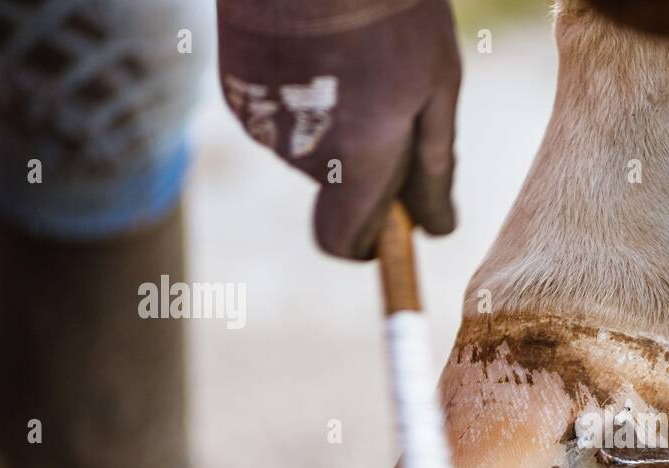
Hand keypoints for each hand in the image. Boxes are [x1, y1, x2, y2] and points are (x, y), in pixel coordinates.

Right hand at [217, 0, 460, 258]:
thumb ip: (434, 166)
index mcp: (354, 160)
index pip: (342, 243)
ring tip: (349, 59)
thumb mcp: (436, 84)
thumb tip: (437, 228)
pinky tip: (314, 48)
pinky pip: (276, 113)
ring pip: (305, 146)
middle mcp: (297, 151)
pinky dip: (298, 94)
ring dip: (331, 121)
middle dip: (361, 163)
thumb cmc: (392, 10)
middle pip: (332, 189)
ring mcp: (257, 119)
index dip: (365, 242)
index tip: (388, 222)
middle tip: (386, 98)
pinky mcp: (231, 86)